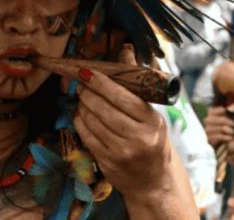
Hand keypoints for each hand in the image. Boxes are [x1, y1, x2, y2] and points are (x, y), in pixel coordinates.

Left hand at [73, 44, 171, 194]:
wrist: (153, 182)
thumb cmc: (153, 142)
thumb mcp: (152, 116)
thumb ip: (136, 86)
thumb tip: (126, 50)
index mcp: (152, 122)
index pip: (124, 98)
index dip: (102, 83)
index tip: (87, 72)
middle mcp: (138, 138)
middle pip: (105, 109)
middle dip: (88, 92)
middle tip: (81, 83)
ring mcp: (121, 152)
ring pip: (93, 122)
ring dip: (82, 105)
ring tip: (82, 97)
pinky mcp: (107, 163)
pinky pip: (86, 137)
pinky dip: (80, 122)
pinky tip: (81, 114)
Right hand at [203, 103, 233, 160]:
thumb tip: (229, 109)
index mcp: (213, 114)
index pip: (210, 111)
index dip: (218, 111)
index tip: (227, 112)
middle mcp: (208, 122)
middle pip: (209, 119)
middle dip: (223, 120)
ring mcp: (207, 132)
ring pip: (211, 128)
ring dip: (224, 129)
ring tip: (233, 131)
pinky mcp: (209, 140)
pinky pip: (214, 137)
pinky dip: (224, 137)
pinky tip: (230, 137)